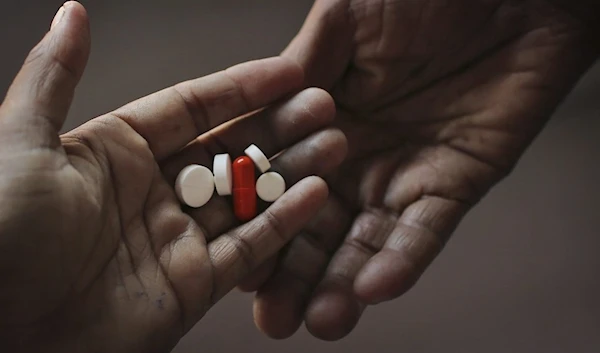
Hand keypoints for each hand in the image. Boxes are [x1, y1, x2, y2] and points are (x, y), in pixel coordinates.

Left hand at [0, 2, 345, 351]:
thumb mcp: (20, 140)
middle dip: (278, 127)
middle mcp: (150, 192)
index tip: (289, 72)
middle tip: (322, 107)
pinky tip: (315, 196)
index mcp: (114, 151)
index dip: (242, 87)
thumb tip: (75, 13)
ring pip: (245, 198)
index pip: (193, 108)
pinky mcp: (190, 286)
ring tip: (333, 145)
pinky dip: (282, 224)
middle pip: (228, 150)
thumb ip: (55, 76)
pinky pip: (245, 249)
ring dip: (290, 172)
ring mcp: (174, 239)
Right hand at [240, 0, 599, 339]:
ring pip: (369, 242)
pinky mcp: (455, 183)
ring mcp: (406, 173)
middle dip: (297, 275)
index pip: (283, 182)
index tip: (238, 261)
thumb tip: (260, 109)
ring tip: (319, 323)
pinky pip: (425, 231)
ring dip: (344, 284)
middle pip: (321, 227)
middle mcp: (360, 156)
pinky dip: (402, 260)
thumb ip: (305, 66)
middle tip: (274, 319)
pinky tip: (373, 289)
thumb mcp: (345, 19)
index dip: (261, 222)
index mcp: (324, 120)